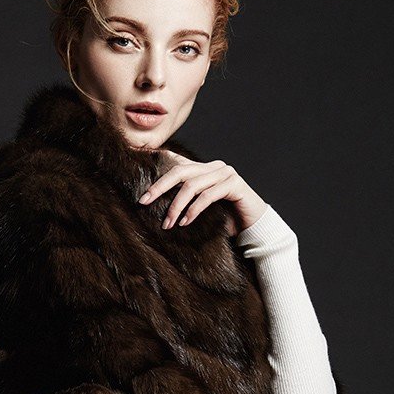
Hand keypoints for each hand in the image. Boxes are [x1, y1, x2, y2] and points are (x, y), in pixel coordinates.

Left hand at [138, 150, 267, 235]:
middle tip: (144, 202)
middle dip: (159, 187)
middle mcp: (214, 167)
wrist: (254, 228)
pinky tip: (185, 222)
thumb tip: (154, 206)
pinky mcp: (234, 185)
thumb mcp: (199, 210)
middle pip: (180, 171)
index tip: (139, 184)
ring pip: (192, 185)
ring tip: (167, 224)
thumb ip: (184, 203)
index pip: (177, 164)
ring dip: (176, 206)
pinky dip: (194, 210)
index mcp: (204, 169)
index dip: (158, 170)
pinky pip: (208, 195)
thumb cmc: (225, 221)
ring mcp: (226, 173)